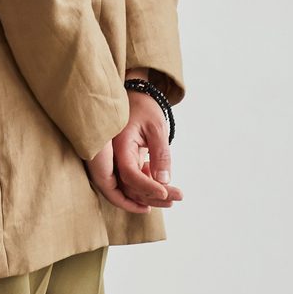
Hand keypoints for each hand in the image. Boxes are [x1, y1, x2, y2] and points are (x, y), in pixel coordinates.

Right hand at [87, 93, 180, 212]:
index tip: (166, 193)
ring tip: (175, 195)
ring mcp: (117, 160)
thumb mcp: (157, 127)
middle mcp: (114, 155)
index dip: (147, 186)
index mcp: (119, 144)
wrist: (135, 96)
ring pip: (130, 187)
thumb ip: (161, 154)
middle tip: (178, 197)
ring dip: (151, 195)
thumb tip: (164, 181)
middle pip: (128, 186)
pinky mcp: (124, 161)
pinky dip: (148, 185)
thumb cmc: (145, 108)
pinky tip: (162, 181)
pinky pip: (132, 180)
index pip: (129, 174)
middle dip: (153, 196)